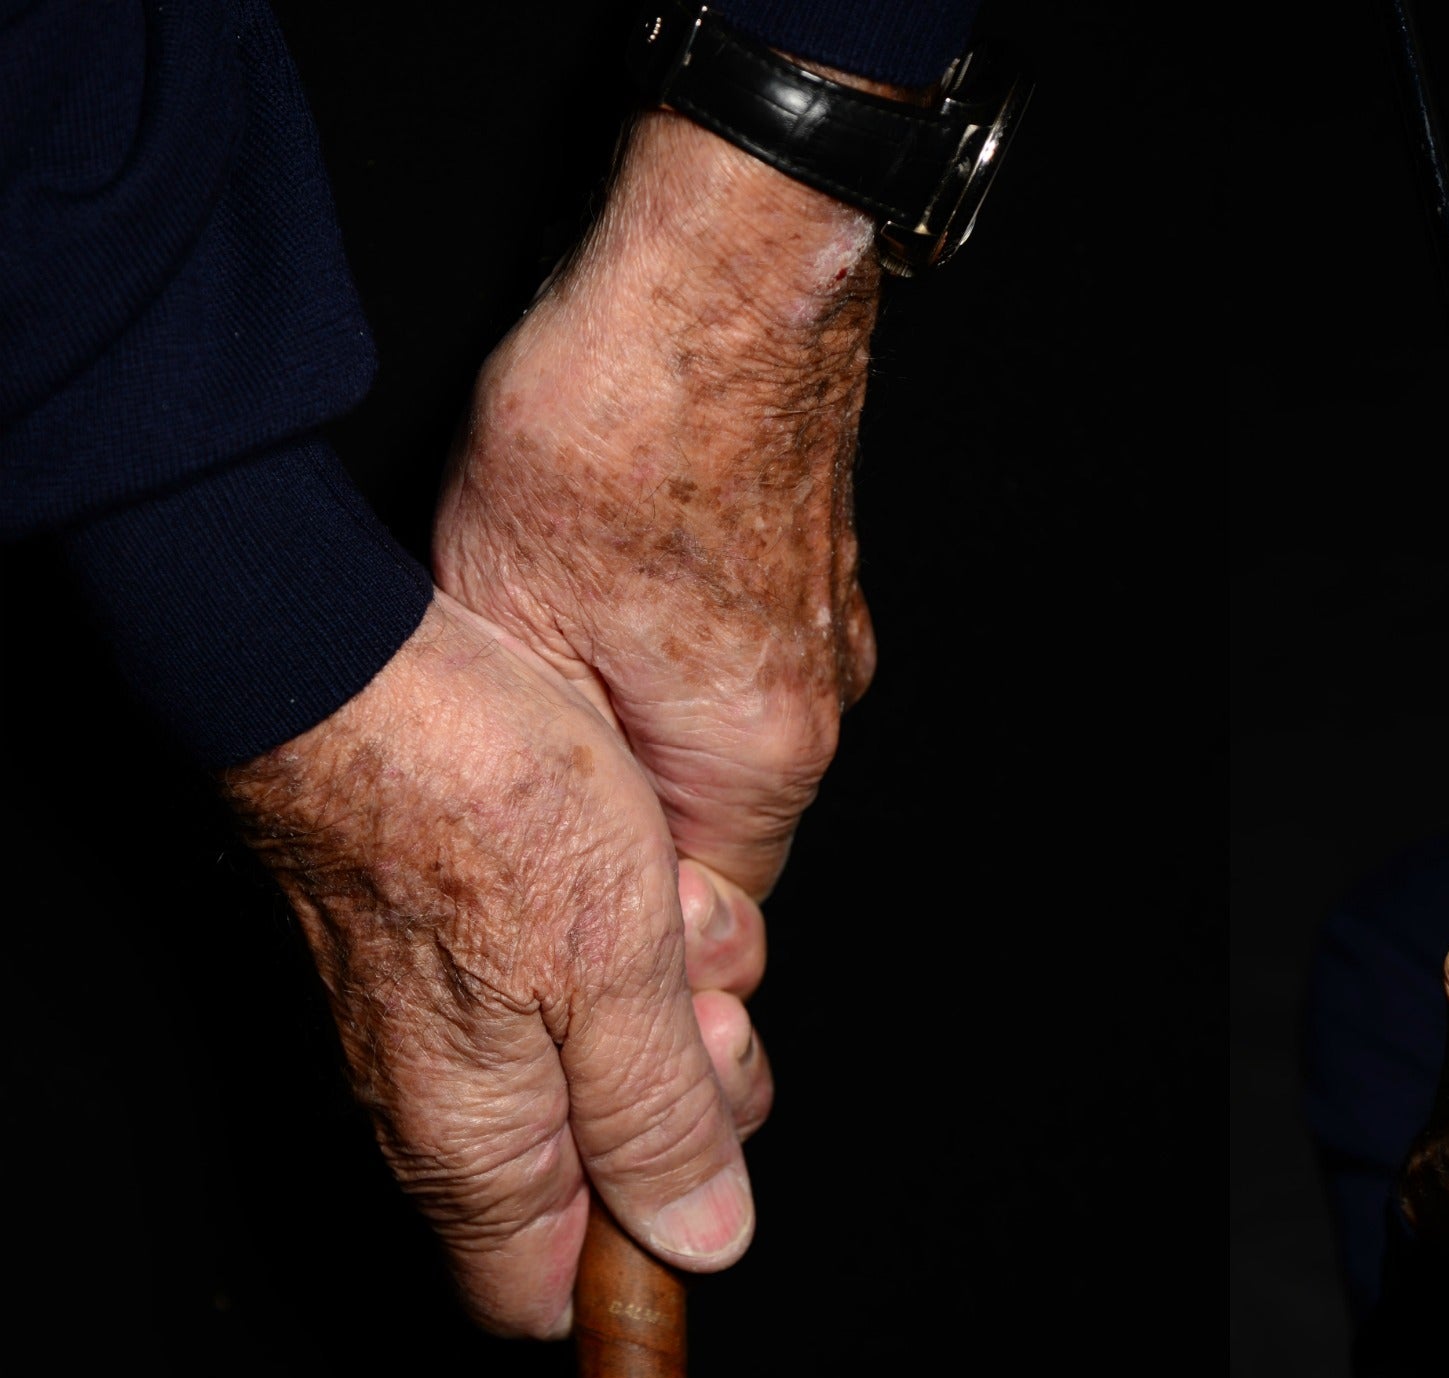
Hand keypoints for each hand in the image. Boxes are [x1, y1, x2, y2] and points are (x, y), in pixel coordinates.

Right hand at [223, 594, 775, 1336]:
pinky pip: (580, 969)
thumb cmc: (478, 803)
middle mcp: (442, 1102)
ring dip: (673, 981)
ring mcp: (447, 1020)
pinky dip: (634, 921)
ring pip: (607, 1053)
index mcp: (474, 1146)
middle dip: (691, 1085)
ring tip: (668, 895)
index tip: (698, 1156)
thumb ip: (655, 1118)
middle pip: (605, 1165)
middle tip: (700, 993)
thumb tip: (701, 1238)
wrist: (352, 665)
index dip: (637, 1247)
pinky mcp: (460, 939)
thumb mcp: (615, 973)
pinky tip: (642, 853)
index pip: (537, 1294)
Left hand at [434, 108, 884, 899]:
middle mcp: (816, 710)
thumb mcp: (507, 624)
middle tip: (530, 763)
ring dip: (649, 730)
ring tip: (563, 656)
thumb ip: (540, 770)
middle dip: (628, 820)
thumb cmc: (619, 429)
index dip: (623, 917)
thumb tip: (547, 857)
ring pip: (730, 743)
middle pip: (720, 830)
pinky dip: (680, 660)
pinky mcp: (820, 573)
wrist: (720, 276)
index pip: (708, 916)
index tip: (553, 879)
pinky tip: (614, 591)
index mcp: (754, 756)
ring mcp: (830, 637)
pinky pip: (747, 664)